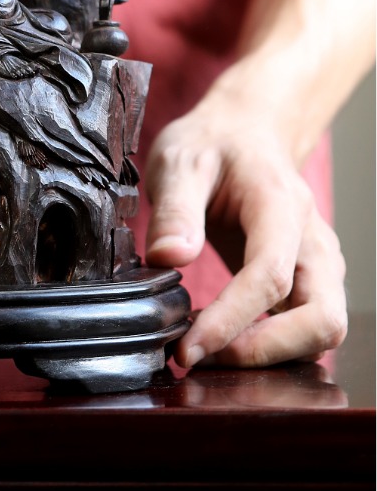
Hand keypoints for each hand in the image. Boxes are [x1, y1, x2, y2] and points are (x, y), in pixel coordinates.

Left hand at [144, 101, 347, 368]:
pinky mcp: (311, 281)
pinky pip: (308, 329)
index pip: (271, 276)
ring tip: (209, 351)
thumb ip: (176, 207)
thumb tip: (169, 258)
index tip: (188, 348)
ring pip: (322, 332)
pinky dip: (273, 347)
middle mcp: (312, 239)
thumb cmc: (212, 144)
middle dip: (266, 351)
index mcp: (280, 204)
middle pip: (321, 319)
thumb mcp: (179, 159)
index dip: (232, 321)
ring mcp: (319, 264)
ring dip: (272, 356)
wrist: (244, 132)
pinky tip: (225, 340)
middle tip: (203, 358)